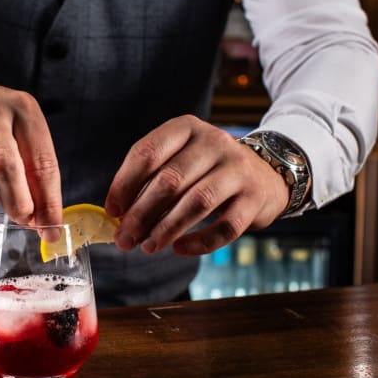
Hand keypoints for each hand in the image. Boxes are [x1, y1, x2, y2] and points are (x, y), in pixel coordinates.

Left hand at [104, 115, 289, 256]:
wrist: (264, 175)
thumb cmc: (206, 171)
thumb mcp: (179, 159)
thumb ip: (150, 181)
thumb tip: (119, 217)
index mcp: (186, 127)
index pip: (147, 152)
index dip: (124, 184)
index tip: (112, 211)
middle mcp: (214, 142)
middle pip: (170, 180)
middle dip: (141, 214)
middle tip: (125, 239)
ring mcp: (238, 169)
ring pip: (197, 202)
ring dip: (167, 229)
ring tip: (147, 247)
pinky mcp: (254, 198)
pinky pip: (225, 226)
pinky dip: (200, 242)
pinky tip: (179, 250)